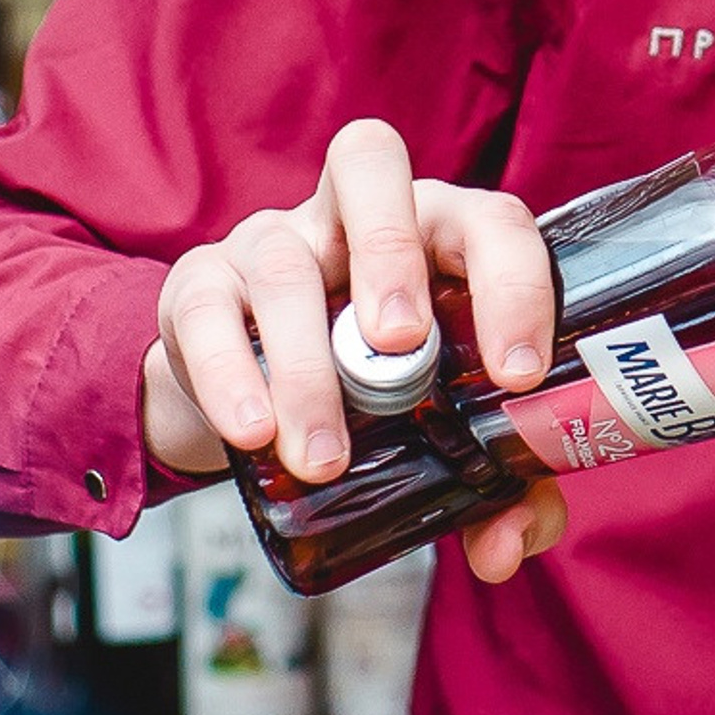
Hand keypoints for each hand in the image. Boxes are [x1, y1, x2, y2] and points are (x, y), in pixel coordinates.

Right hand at [140, 116, 567, 583]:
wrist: (245, 405)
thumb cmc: (372, 399)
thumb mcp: (436, 434)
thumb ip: (491, 489)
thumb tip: (506, 548)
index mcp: (436, 231)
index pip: (487, 219)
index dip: (514, 280)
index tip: (518, 373)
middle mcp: (351, 216)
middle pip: (371, 166)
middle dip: (392, 254)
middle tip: (403, 348)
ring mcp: (270, 242)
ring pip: (284, 263)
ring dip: (307, 366)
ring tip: (326, 456)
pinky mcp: (197, 287)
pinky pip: (206, 310)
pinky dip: (229, 373)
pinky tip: (253, 434)